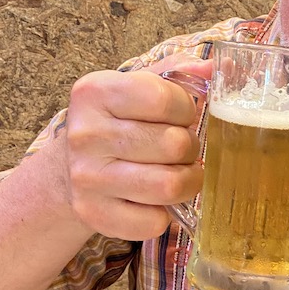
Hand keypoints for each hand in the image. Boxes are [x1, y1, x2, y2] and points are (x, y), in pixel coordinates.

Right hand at [63, 53, 211, 239]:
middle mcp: (86, 134)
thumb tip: (221, 68)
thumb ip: (178, 74)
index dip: (186, 109)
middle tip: (180, 148)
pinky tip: (155, 199)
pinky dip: (165, 214)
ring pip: (169, 186)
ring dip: (188, 182)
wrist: (67, 169)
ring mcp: (87, 178)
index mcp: (95, 92)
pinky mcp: (95, 215)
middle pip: (174, 145)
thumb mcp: (137, 88)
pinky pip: (155, 221)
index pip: (164, 98)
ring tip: (180, 173)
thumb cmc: (117, 123)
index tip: (180, 116)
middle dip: (189, 147)